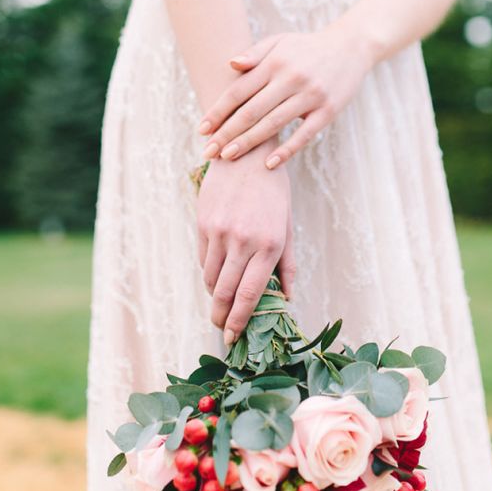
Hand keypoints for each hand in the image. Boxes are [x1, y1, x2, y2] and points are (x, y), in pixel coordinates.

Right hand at [196, 143, 295, 344]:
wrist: (246, 153)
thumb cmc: (273, 191)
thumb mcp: (288, 225)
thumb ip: (287, 264)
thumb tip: (286, 298)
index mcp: (269, 244)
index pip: (249, 294)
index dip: (240, 320)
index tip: (234, 337)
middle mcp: (243, 241)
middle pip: (225, 292)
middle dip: (222, 318)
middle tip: (222, 331)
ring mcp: (220, 232)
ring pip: (210, 278)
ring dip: (213, 297)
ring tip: (219, 307)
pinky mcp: (204, 224)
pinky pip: (203, 259)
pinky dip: (208, 274)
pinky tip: (214, 279)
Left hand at [197, 25, 373, 169]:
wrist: (351, 47)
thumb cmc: (308, 48)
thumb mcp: (281, 42)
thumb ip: (255, 53)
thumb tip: (230, 64)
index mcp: (275, 62)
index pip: (239, 91)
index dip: (218, 111)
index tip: (202, 130)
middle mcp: (290, 78)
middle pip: (251, 111)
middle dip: (227, 133)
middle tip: (208, 152)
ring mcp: (310, 96)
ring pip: (273, 124)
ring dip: (248, 143)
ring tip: (228, 158)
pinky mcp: (327, 111)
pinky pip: (303, 135)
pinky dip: (286, 150)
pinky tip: (268, 164)